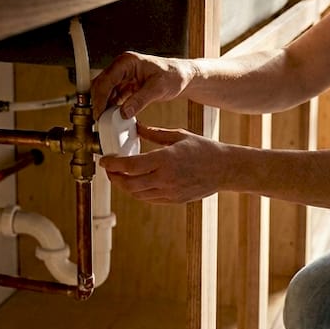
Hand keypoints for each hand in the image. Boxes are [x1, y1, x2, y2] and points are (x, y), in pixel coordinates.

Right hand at [90, 51, 190, 119]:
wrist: (184, 77)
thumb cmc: (174, 76)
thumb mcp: (158, 89)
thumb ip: (140, 100)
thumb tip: (123, 113)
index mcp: (127, 61)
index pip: (106, 79)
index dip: (100, 97)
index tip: (99, 113)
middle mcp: (122, 66)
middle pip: (101, 84)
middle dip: (98, 102)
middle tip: (99, 119)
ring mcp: (123, 75)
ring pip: (105, 91)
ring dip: (104, 105)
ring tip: (105, 121)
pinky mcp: (126, 84)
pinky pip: (113, 96)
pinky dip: (112, 106)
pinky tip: (113, 117)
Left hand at [97, 124, 227, 203]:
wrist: (225, 169)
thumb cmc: (204, 149)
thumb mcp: (178, 135)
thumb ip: (154, 133)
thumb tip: (137, 128)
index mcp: (165, 159)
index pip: (130, 165)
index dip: (113, 165)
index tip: (104, 160)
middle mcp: (165, 178)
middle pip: (129, 183)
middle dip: (114, 177)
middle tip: (109, 170)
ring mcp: (169, 192)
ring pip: (137, 194)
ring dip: (124, 186)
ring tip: (120, 177)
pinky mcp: (174, 200)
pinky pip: (149, 199)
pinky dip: (138, 192)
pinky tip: (136, 183)